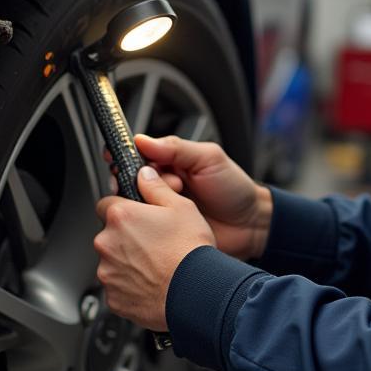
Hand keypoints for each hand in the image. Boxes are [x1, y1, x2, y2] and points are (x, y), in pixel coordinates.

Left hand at [94, 166, 215, 330]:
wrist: (194, 293)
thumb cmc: (189, 251)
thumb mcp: (181, 207)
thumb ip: (156, 187)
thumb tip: (144, 175)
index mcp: (121, 216)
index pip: (106, 203)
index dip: (124, 207)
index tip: (137, 214)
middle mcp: (107, 243)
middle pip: (110, 234)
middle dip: (126, 236)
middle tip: (153, 241)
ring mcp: (108, 272)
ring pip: (113, 261)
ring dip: (127, 261)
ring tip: (156, 264)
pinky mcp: (112, 297)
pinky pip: (117, 286)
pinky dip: (130, 285)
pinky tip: (152, 282)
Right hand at [131, 135, 272, 261]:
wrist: (249, 225)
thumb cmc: (233, 188)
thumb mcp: (208, 159)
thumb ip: (176, 148)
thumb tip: (142, 140)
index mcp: (170, 162)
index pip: (138, 154)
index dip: (126, 156)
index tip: (121, 158)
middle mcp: (161, 184)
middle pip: (131, 179)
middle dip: (143, 181)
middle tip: (172, 184)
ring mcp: (160, 208)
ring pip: (134, 202)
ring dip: (148, 201)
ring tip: (176, 199)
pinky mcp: (161, 231)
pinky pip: (143, 226)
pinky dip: (148, 222)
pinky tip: (163, 220)